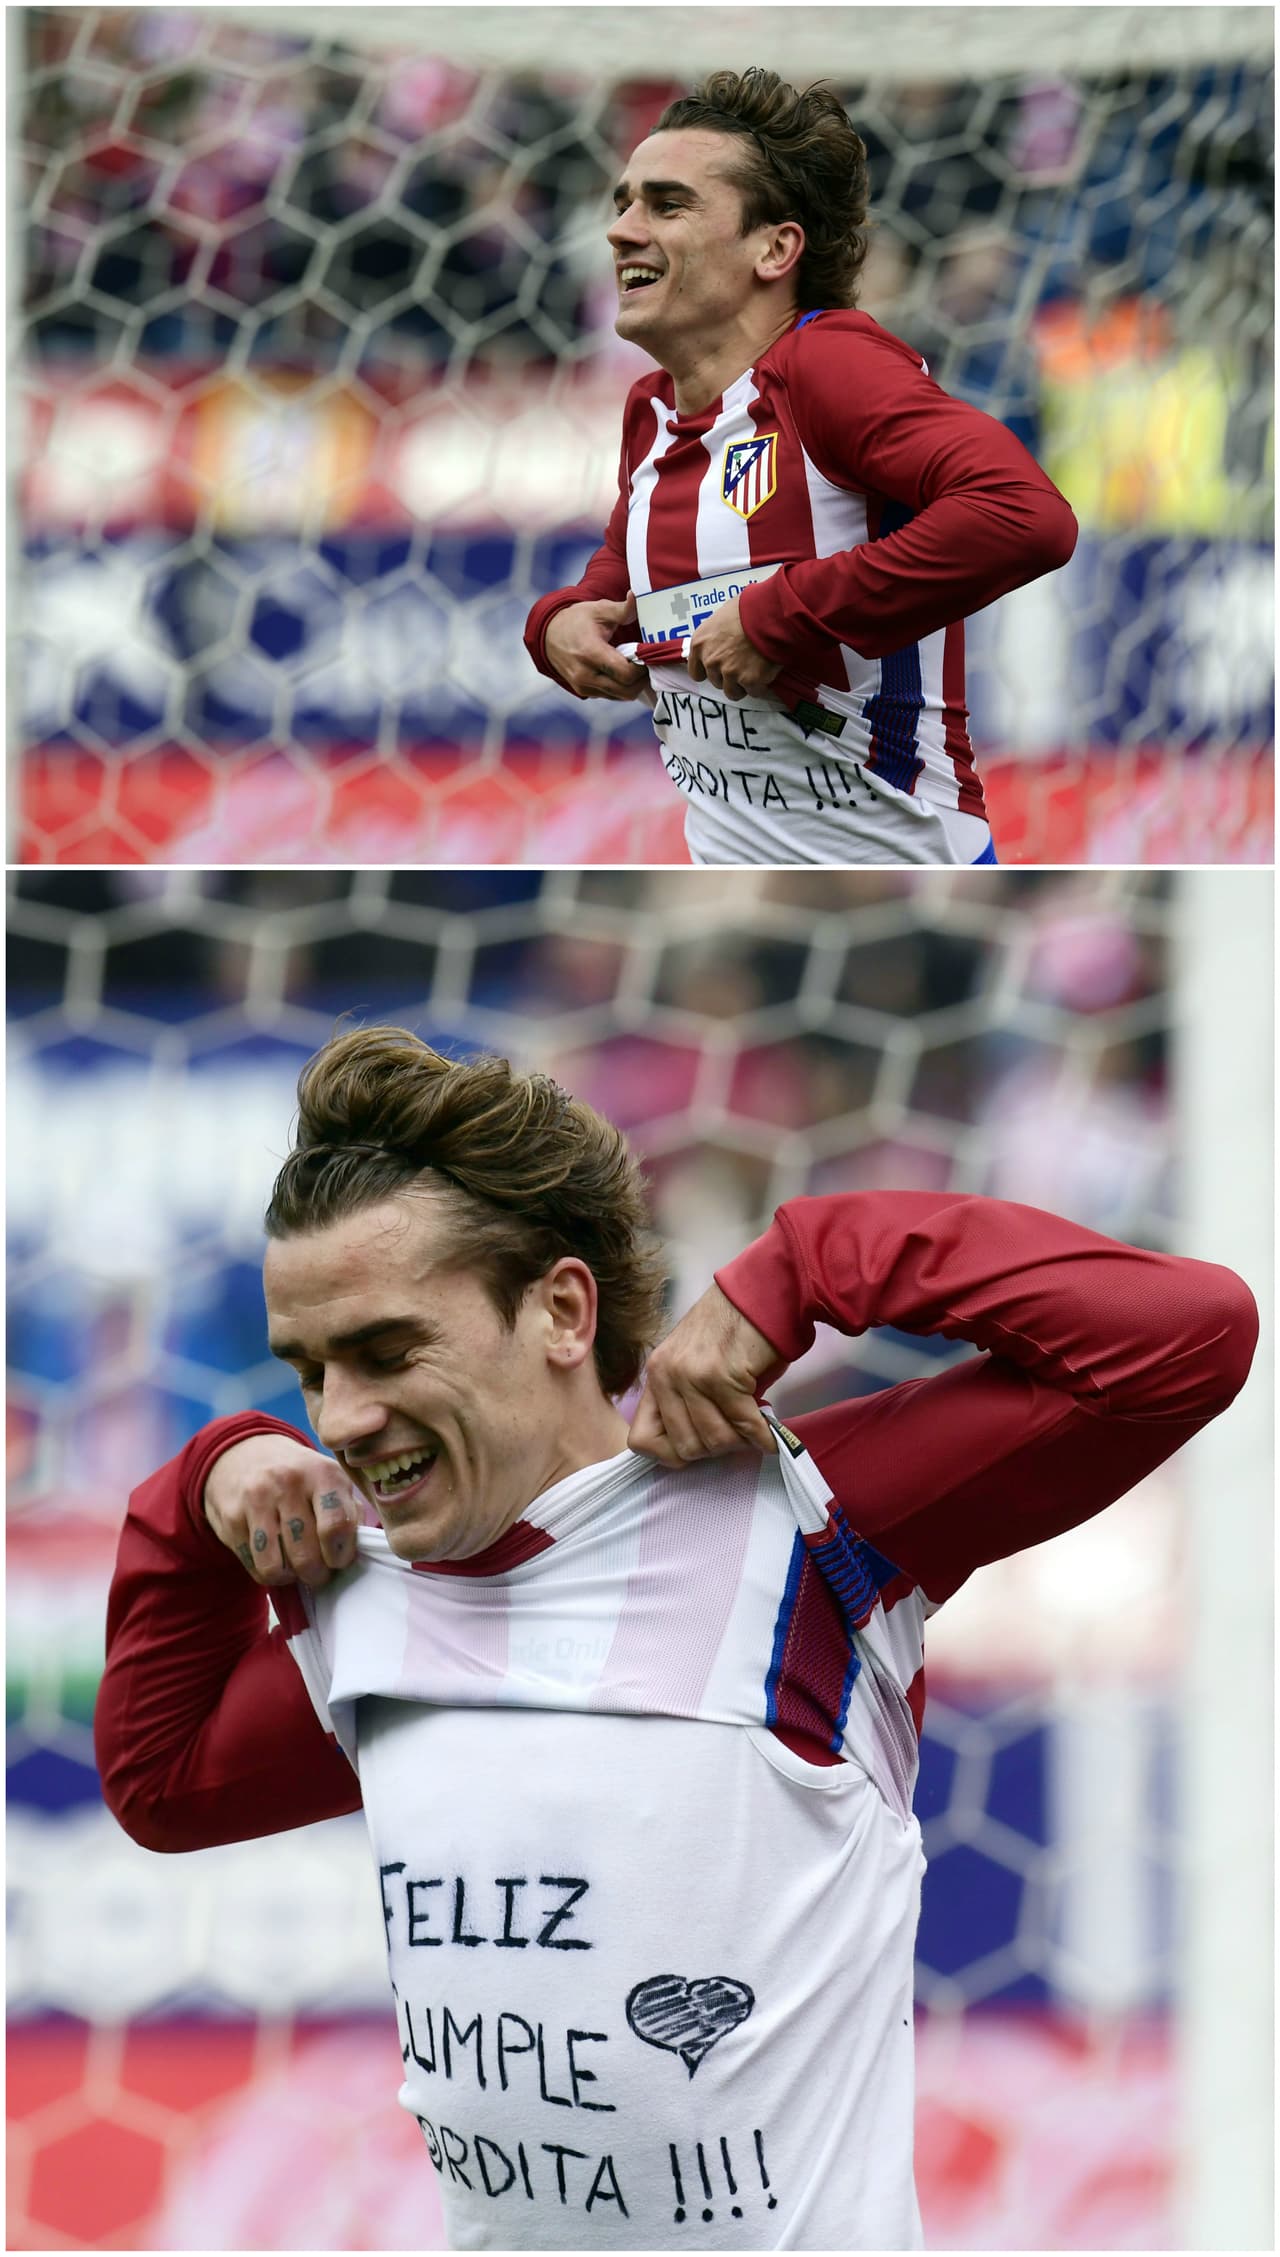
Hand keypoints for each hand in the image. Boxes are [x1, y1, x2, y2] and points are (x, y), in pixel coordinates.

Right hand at [204, 1434, 362, 1590]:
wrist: (245, 1453)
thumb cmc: (299, 1477)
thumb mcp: (330, 1480)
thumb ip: (349, 1512)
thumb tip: (357, 1551)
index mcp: (323, 1473)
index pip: (336, 1527)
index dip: (341, 1555)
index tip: (339, 1560)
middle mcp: (289, 1482)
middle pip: (306, 1554)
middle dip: (316, 1574)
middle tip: (318, 1573)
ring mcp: (257, 1499)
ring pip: (276, 1565)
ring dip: (290, 1577)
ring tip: (295, 1569)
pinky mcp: (232, 1517)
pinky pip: (254, 1565)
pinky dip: (267, 1573)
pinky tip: (275, 1561)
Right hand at [544, 594, 651, 701]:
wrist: (549, 635)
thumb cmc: (577, 620)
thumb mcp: (599, 609)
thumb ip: (622, 609)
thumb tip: (636, 597)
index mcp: (590, 653)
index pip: (626, 673)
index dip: (643, 667)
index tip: (647, 655)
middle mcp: (585, 675)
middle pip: (627, 690)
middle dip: (641, 678)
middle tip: (646, 662)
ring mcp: (584, 686)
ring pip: (621, 696)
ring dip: (633, 684)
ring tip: (635, 666)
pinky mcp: (584, 692)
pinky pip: (612, 696)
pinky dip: (622, 687)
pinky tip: (623, 671)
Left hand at [627, 1283, 784, 1466]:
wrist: (763, 1292)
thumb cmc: (738, 1332)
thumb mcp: (698, 1367)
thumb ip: (690, 1404)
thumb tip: (702, 1451)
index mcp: (656, 1374)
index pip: (640, 1441)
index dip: (673, 1454)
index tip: (702, 1444)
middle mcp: (665, 1375)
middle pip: (684, 1448)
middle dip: (716, 1449)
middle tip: (737, 1433)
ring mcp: (690, 1375)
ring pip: (713, 1441)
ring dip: (740, 1442)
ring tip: (753, 1428)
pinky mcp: (721, 1375)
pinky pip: (742, 1425)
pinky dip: (761, 1436)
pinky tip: (770, 1435)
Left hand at [685, 595, 781, 702]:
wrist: (771, 612)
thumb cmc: (749, 607)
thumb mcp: (722, 615)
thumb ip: (716, 634)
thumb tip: (721, 638)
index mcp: (700, 643)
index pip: (696, 672)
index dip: (709, 671)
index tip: (719, 669)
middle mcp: (711, 660)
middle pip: (716, 681)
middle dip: (728, 676)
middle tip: (742, 663)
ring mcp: (729, 672)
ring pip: (732, 692)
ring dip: (742, 685)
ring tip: (754, 670)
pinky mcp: (749, 680)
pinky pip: (753, 691)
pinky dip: (760, 685)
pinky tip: (765, 671)